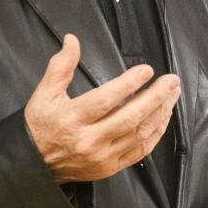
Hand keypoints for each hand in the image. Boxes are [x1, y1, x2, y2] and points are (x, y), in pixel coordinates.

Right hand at [24, 35, 179, 183]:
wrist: (34, 165)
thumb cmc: (40, 126)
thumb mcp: (44, 93)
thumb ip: (61, 66)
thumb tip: (72, 40)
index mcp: (72, 119)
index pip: (105, 100)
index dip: (128, 84)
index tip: (146, 70)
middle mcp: (89, 140)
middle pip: (129, 117)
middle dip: (155, 97)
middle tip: (171, 81)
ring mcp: (102, 157)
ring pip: (139, 134)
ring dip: (160, 113)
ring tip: (172, 94)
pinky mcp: (110, 168)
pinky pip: (140, 151)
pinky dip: (156, 133)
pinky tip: (163, 116)